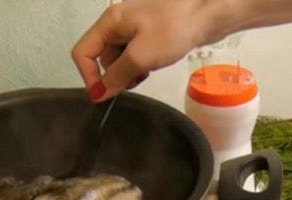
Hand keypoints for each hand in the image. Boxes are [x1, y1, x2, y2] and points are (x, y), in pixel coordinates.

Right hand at [71, 0, 226, 101]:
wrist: (209, 11)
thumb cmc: (174, 28)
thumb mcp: (140, 56)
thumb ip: (116, 76)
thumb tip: (99, 94)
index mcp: (109, 22)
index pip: (82, 52)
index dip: (89, 76)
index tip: (104, 95)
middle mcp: (118, 23)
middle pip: (102, 57)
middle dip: (114, 74)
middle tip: (135, 79)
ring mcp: (135, 28)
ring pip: (120, 59)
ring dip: (129, 71)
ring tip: (148, 71)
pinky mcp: (150, 34)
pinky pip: (136, 55)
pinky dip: (141, 66)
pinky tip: (154, 67)